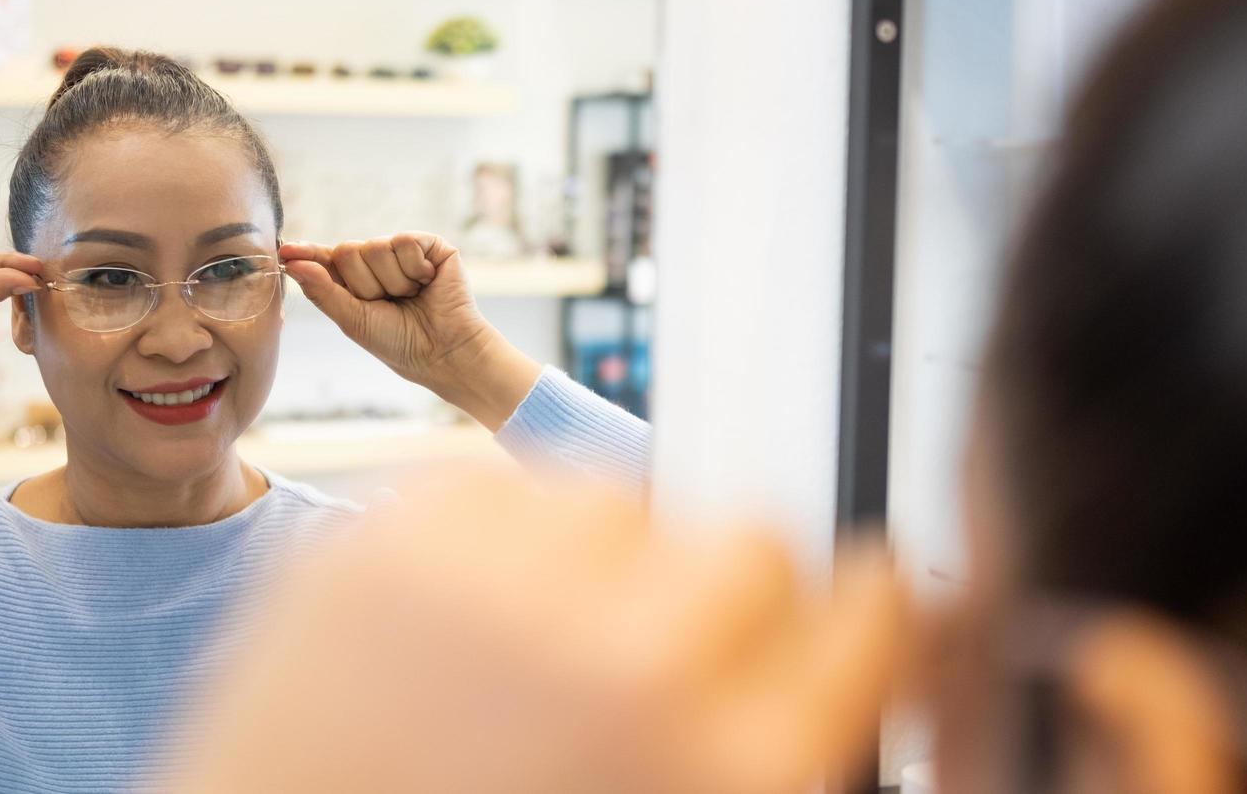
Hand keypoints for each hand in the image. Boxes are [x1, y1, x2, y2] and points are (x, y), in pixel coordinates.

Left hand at [166, 470, 906, 793]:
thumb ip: (766, 750)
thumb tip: (856, 642)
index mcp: (722, 772)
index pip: (866, 610)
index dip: (858, 608)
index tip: (843, 604)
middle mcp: (623, 665)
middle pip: (754, 533)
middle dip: (727, 590)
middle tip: (664, 644)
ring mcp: (493, 590)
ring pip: (625, 491)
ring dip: (608, 555)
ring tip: (544, 640)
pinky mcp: (380, 544)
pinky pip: (502, 481)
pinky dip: (501, 536)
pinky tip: (466, 620)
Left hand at [280, 234, 539, 428]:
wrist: (442, 350)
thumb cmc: (398, 342)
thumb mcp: (352, 320)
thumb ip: (322, 290)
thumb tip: (290, 262)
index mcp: (356, 280)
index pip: (325, 258)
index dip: (307, 253)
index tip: (285, 250)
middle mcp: (377, 261)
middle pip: (347, 251)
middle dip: (364, 284)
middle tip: (387, 303)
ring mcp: (403, 251)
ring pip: (376, 247)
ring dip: (392, 281)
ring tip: (411, 296)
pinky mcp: (430, 245)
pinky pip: (405, 241)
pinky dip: (414, 269)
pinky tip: (427, 282)